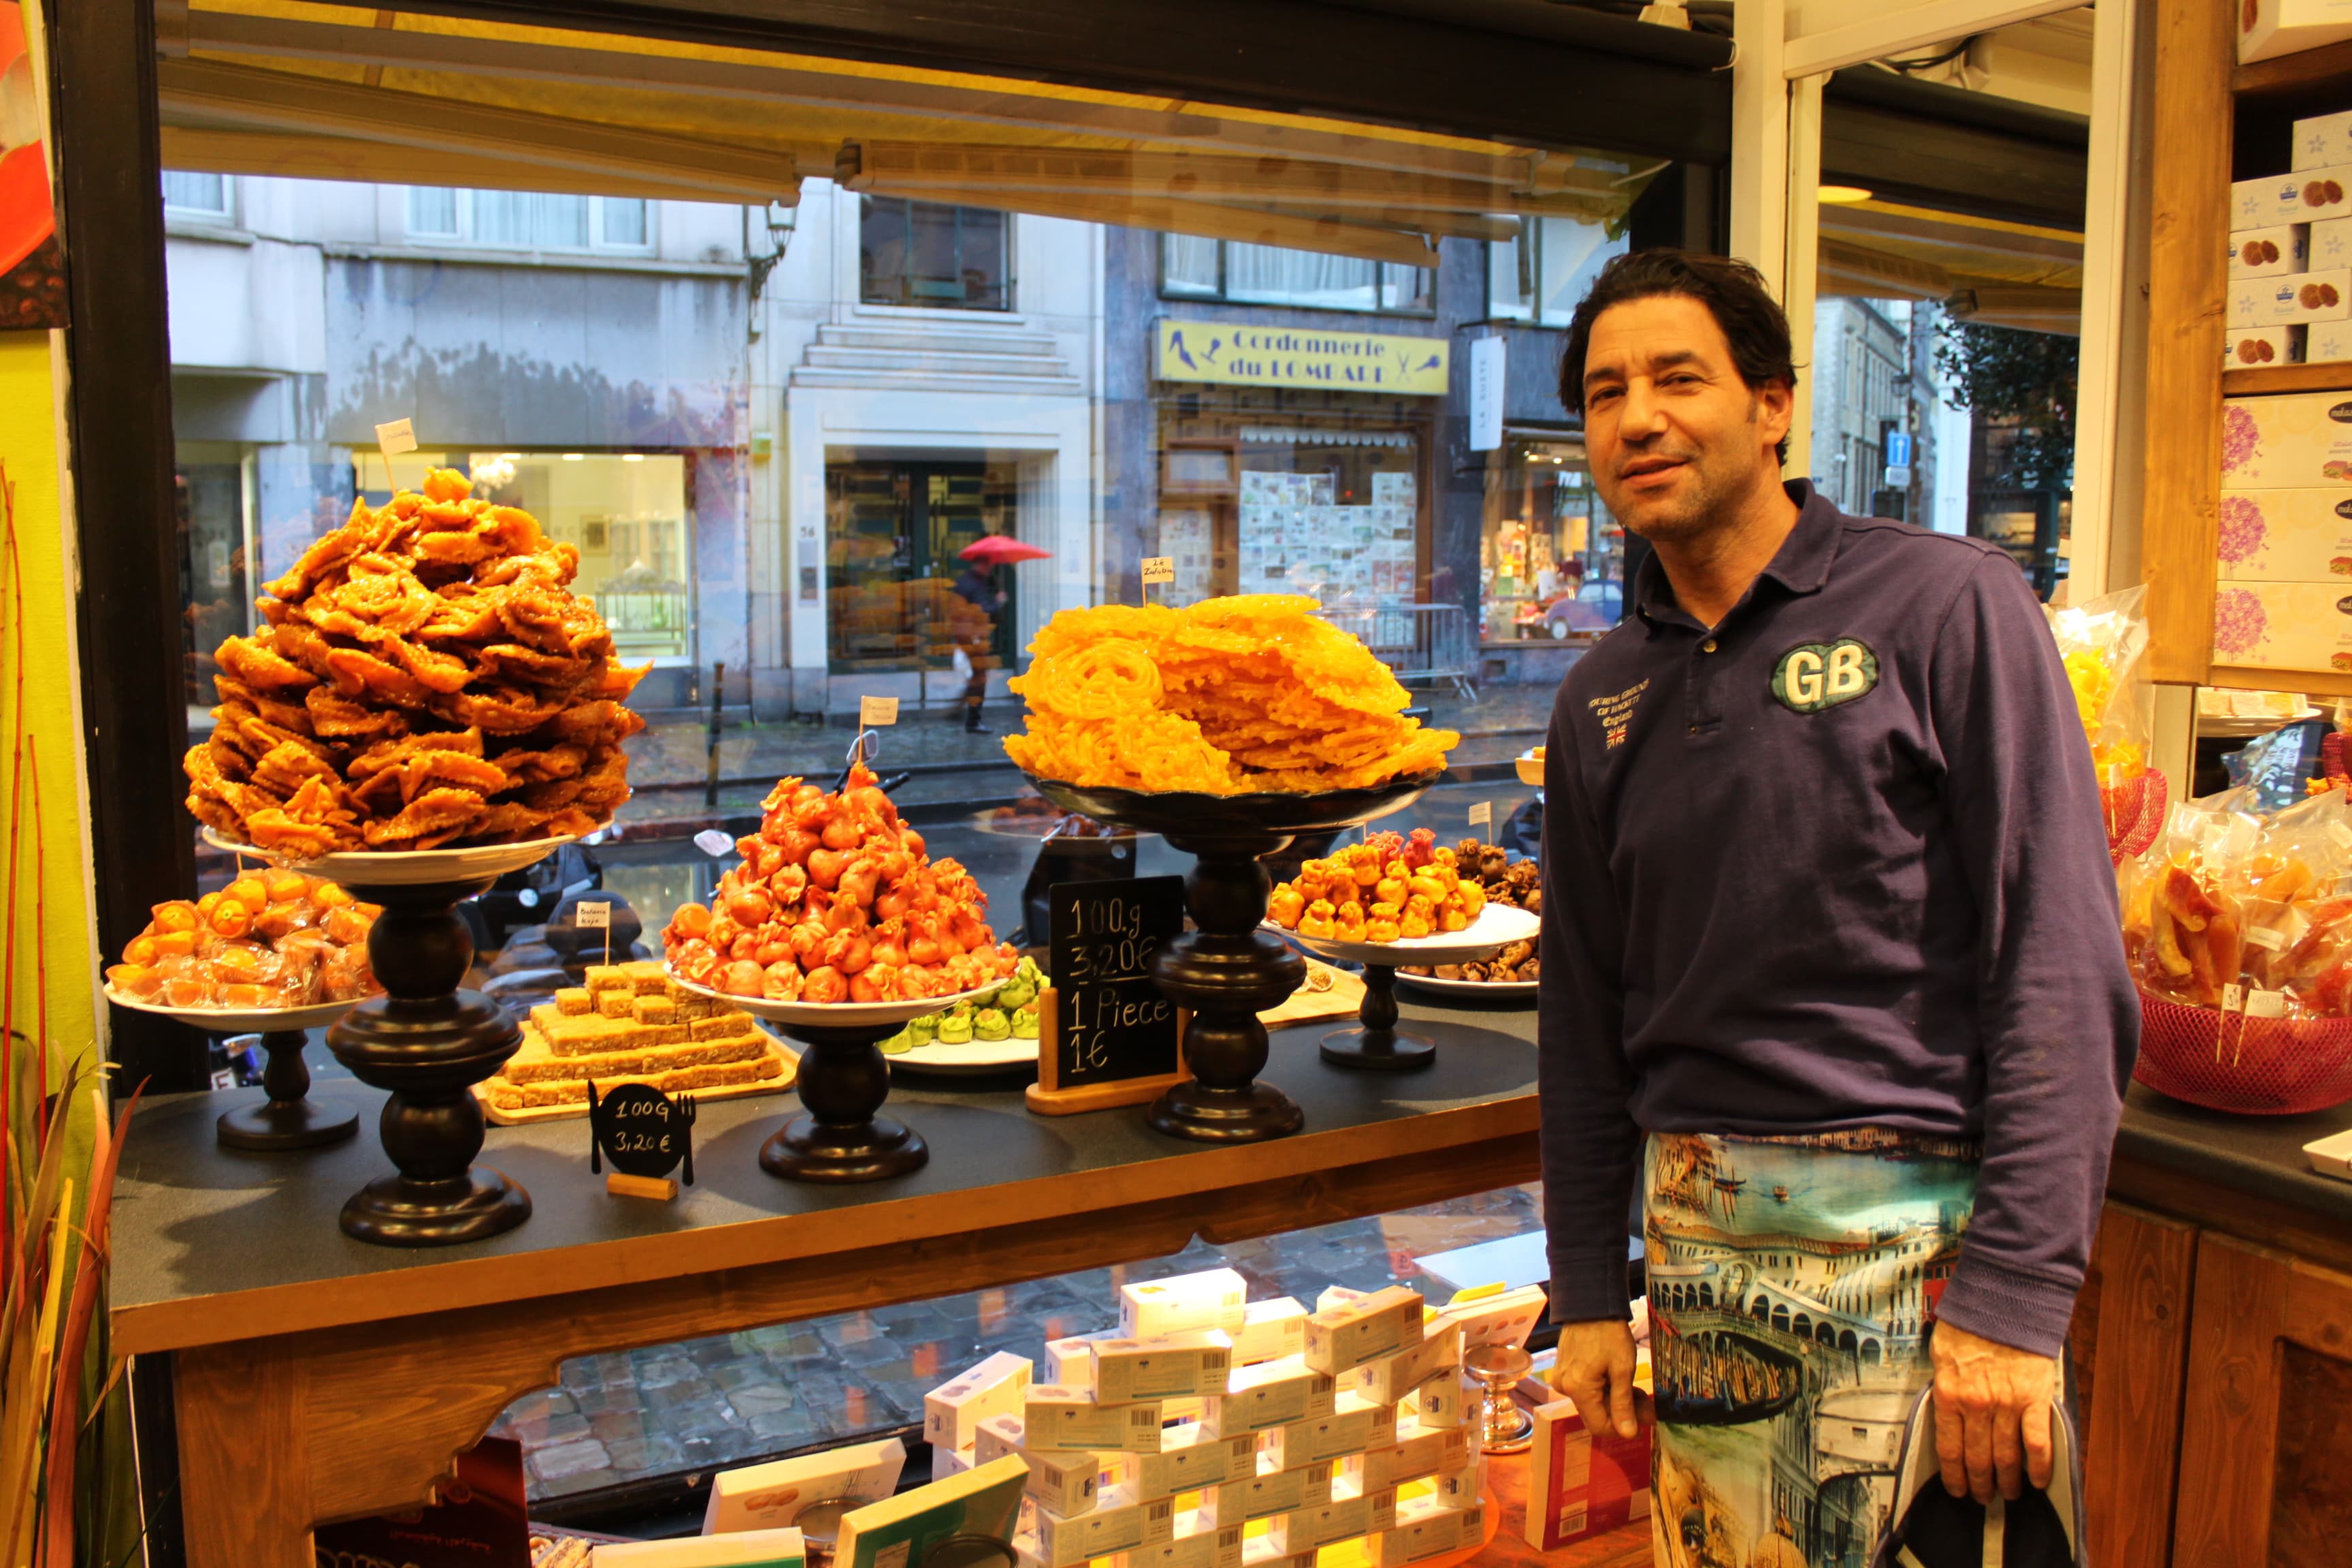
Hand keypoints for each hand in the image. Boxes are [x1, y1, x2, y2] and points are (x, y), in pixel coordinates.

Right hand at [1547, 1317, 1638, 1439]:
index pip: (1600, 1427)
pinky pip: (1586, 1390)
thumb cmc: (1609, 1334)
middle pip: (1596, 1415)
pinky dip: (1604, 1390)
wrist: (1591, 1305)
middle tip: (1646, 1403)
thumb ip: (1624, 1404)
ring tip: (1635, 1389)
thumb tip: (1628, 1434)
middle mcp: (1565, 1388)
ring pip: (1592, 1403)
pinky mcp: (1565, 1370)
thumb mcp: (1622, 1369)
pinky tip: (1618, 1379)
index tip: (1645, 1416)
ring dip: (1615, 1401)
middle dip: (1622, 1413)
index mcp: (1578, 1390)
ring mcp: (1563, 1379)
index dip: (1623, 1427)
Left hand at [1929, 1321, 2057, 1503]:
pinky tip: (2039, 1481)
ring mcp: (2007, 1405)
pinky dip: (2040, 1467)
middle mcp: (1976, 1406)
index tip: (1958, 1490)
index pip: (1949, 1449)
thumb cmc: (1970, 1322)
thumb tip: (1944, 1409)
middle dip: (1980, 1484)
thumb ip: (1944, 1385)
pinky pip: (2038, 1443)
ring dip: (2008, 1481)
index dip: (1954, 1476)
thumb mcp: (1941, 1353)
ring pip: (2007, 1457)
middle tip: (1984, 1498)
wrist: (2004, 1301)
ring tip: (2010, 1494)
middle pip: (1978, 1459)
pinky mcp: (2035, 1400)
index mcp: (1949, 1395)